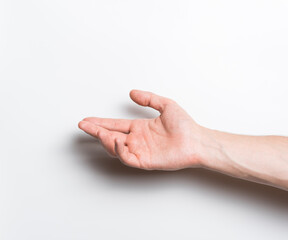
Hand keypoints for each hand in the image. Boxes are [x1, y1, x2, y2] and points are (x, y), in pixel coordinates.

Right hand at [78, 90, 203, 169]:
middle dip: (96, 131)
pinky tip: (116, 141)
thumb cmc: (185, 125)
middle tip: (83, 125)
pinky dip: (119, 151)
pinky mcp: (145, 161)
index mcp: (140, 128)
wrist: (196, 140)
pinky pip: (127, 158)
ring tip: (99, 132)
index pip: (115, 125)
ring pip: (116, 148)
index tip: (87, 120)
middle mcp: (137, 140)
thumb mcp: (166, 105)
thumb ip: (148, 99)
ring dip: (105, 140)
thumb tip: (132, 93)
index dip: (101, 123)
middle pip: (111, 136)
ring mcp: (140, 151)